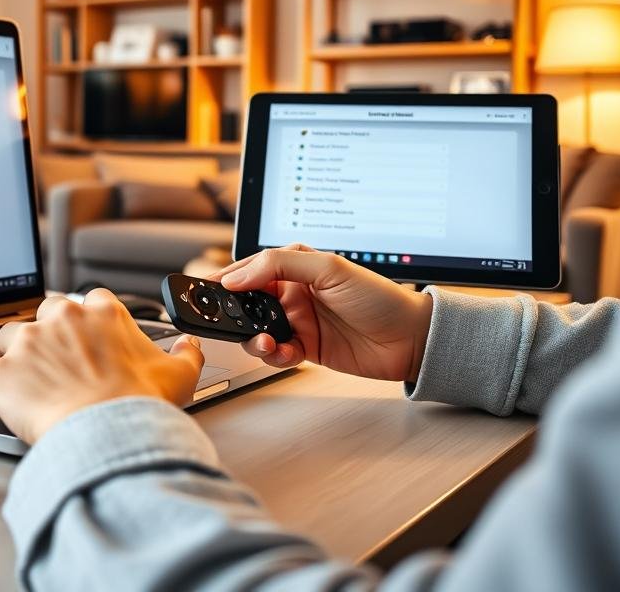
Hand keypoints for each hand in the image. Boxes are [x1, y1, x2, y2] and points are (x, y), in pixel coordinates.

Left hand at [0, 289, 203, 443]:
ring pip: (8, 338)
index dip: (85, 320)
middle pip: (43, 314)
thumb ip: (187, 353)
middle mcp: (60, 318)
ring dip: (11, 355)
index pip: (88, 300)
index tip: (86, 335)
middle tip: (53, 358)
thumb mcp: (180, 376)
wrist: (108, 434)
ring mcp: (26, 344)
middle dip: (46, 333)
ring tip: (16, 378)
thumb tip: (191, 344)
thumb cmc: (141, 405)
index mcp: (101, 312)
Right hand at [211, 245, 432, 382]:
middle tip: (226, 322)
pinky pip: (277, 352)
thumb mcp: (329, 268)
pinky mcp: (307, 348)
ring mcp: (300, 322)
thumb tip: (240, 273)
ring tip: (264, 341)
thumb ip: (280, 264)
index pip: (252, 269)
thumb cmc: (380, 297)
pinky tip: (283, 353)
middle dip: (235, 313)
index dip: (229, 278)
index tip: (208, 289)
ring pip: (259, 330)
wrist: (412, 339)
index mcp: (297, 267)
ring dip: (254, 337)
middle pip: (249, 302)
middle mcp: (295, 293)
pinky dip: (274, 355)